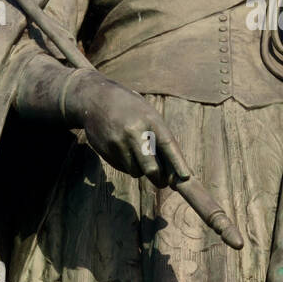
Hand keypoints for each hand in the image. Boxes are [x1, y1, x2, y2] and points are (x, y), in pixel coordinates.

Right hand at [63, 71, 189, 186]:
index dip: (178, 163)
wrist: (96, 99)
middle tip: (163, 182)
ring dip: (140, 170)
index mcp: (151, 120)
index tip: (186, 177)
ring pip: (136, 172)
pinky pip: (123, 168)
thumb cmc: (130, 108)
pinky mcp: (107, 151)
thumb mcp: (149, 114)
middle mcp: (135, 132)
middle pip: (151, 168)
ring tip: (137, 153)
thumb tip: (174, 168)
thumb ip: (160, 137)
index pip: (168, 145)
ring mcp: (119, 143)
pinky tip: (123, 149)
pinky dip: (127, 165)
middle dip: (159, 179)